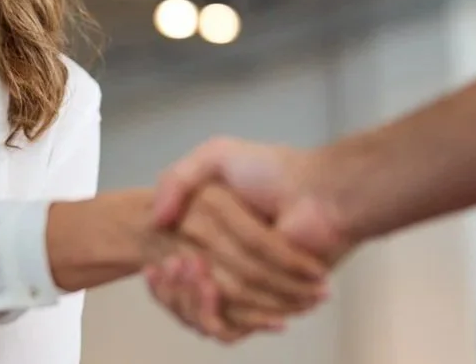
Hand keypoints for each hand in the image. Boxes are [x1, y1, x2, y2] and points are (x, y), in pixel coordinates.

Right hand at [145, 138, 353, 340]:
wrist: (321, 195)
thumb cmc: (275, 172)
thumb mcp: (216, 156)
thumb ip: (176, 179)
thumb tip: (155, 221)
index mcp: (212, 232)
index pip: (172, 265)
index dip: (161, 274)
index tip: (157, 262)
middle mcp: (228, 260)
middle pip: (187, 291)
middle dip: (177, 284)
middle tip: (177, 262)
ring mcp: (248, 282)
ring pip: (205, 308)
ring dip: (193, 296)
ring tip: (196, 271)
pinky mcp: (267, 300)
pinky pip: (233, 319)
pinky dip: (218, 309)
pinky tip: (211, 286)